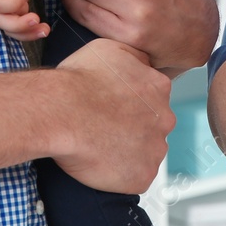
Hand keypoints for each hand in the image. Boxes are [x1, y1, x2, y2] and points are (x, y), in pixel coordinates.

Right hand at [0, 0, 47, 41]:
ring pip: (12, 29)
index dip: (12, 3)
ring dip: (27, 33)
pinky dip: (31, 30)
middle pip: (2, 22)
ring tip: (45, 31)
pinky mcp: (17, 9)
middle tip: (37, 20)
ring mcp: (8, 7)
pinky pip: (21, 26)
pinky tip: (44, 28)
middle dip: (19, 26)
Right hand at [53, 38, 174, 193]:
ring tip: (100, 146)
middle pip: (153, 125)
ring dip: (128, 151)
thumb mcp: (109, 48)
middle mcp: (165, 118)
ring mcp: (155, 149)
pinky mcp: (142, 176)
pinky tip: (100, 163)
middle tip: (104, 127)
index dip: (130, 103)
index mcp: (159, 87)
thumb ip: (134, 57)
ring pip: (146, 152)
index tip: (112, 106)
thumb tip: (141, 62)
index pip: (153, 97)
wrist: (60, 113)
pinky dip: (120, 174)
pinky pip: (135, 177)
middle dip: (133, 127)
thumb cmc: (78, 80)